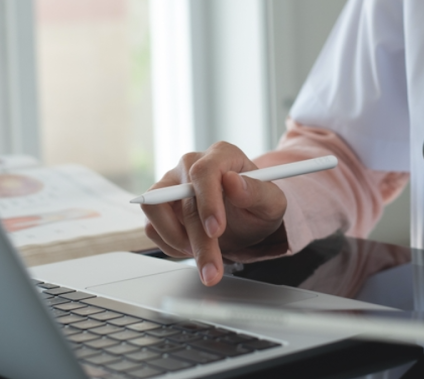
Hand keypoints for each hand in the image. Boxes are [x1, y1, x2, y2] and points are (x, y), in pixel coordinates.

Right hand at [140, 142, 287, 285]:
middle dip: (198, 240)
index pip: (204, 171)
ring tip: (205, 254)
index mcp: (221, 155)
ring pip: (155, 210)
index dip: (207, 201)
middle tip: (212, 269)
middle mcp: (191, 164)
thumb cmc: (257, 205)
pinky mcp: (159, 205)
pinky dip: (170, 245)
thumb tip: (233, 182)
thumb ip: (257, 192)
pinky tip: (193, 249)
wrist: (245, 219)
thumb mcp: (271, 202)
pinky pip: (152, 227)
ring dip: (177, 241)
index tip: (216, 230)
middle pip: (181, 198)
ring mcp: (171, 184)